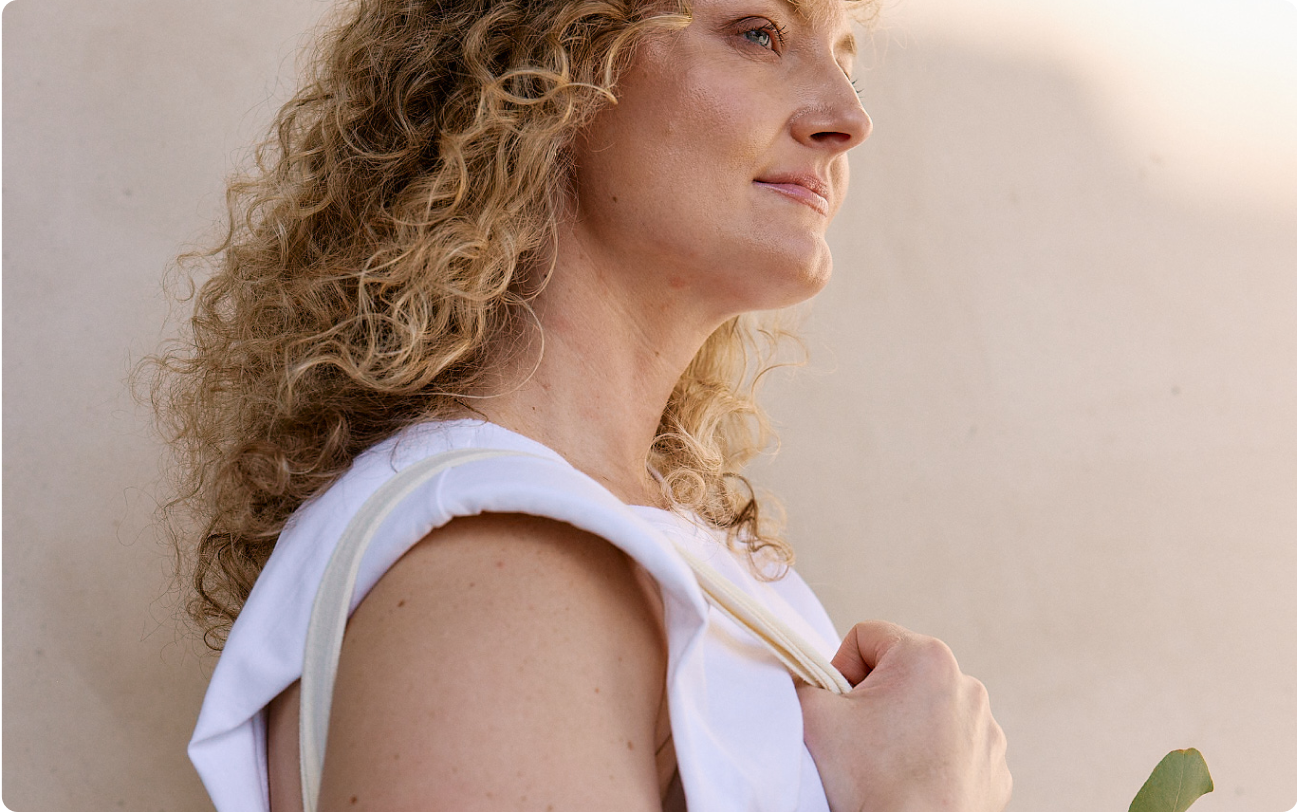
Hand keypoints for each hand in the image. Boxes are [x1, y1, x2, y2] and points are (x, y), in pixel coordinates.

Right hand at [797, 621, 1010, 811]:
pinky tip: (913, 780)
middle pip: (900, 673)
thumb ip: (802, 680)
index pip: (867, 637)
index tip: (840, 705)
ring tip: (887, 763)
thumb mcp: (814, 716)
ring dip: (905, 726)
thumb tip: (804, 678)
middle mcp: (966, 685)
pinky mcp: (994, 765)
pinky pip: (954, 744)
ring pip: (928, 708)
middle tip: (860, 738)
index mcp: (926, 659)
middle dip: (875, 698)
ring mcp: (986, 729)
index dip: (841, 669)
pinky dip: (933, 756)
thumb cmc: (870, 783)